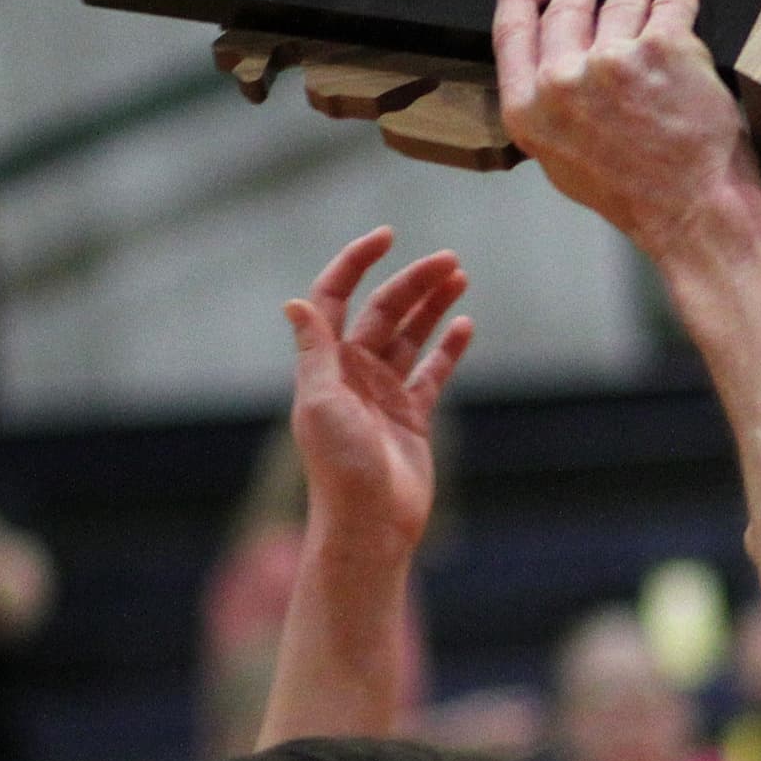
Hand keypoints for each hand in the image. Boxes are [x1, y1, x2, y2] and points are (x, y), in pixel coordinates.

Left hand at [286, 227, 472, 555]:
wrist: (370, 523)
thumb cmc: (339, 467)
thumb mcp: (320, 402)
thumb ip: (314, 351)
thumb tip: (296, 302)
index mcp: (326, 364)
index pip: (336, 298)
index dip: (356, 263)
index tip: (387, 237)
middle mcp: (353, 373)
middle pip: (383, 312)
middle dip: (412, 283)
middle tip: (449, 261)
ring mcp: (384, 393)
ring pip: (410, 336)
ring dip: (431, 306)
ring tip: (460, 277)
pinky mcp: (412, 417)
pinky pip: (432, 373)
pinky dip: (448, 349)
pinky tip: (464, 325)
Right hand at [494, 0, 760, 257]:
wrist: (694, 214)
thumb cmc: (639, 200)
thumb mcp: (566, 165)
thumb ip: (551, 114)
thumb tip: (551, 73)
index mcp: (529, 110)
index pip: (513, 33)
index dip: (522, 0)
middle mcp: (563, 80)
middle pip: (568, 7)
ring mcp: (613, 59)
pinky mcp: (664, 47)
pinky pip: (671, 2)